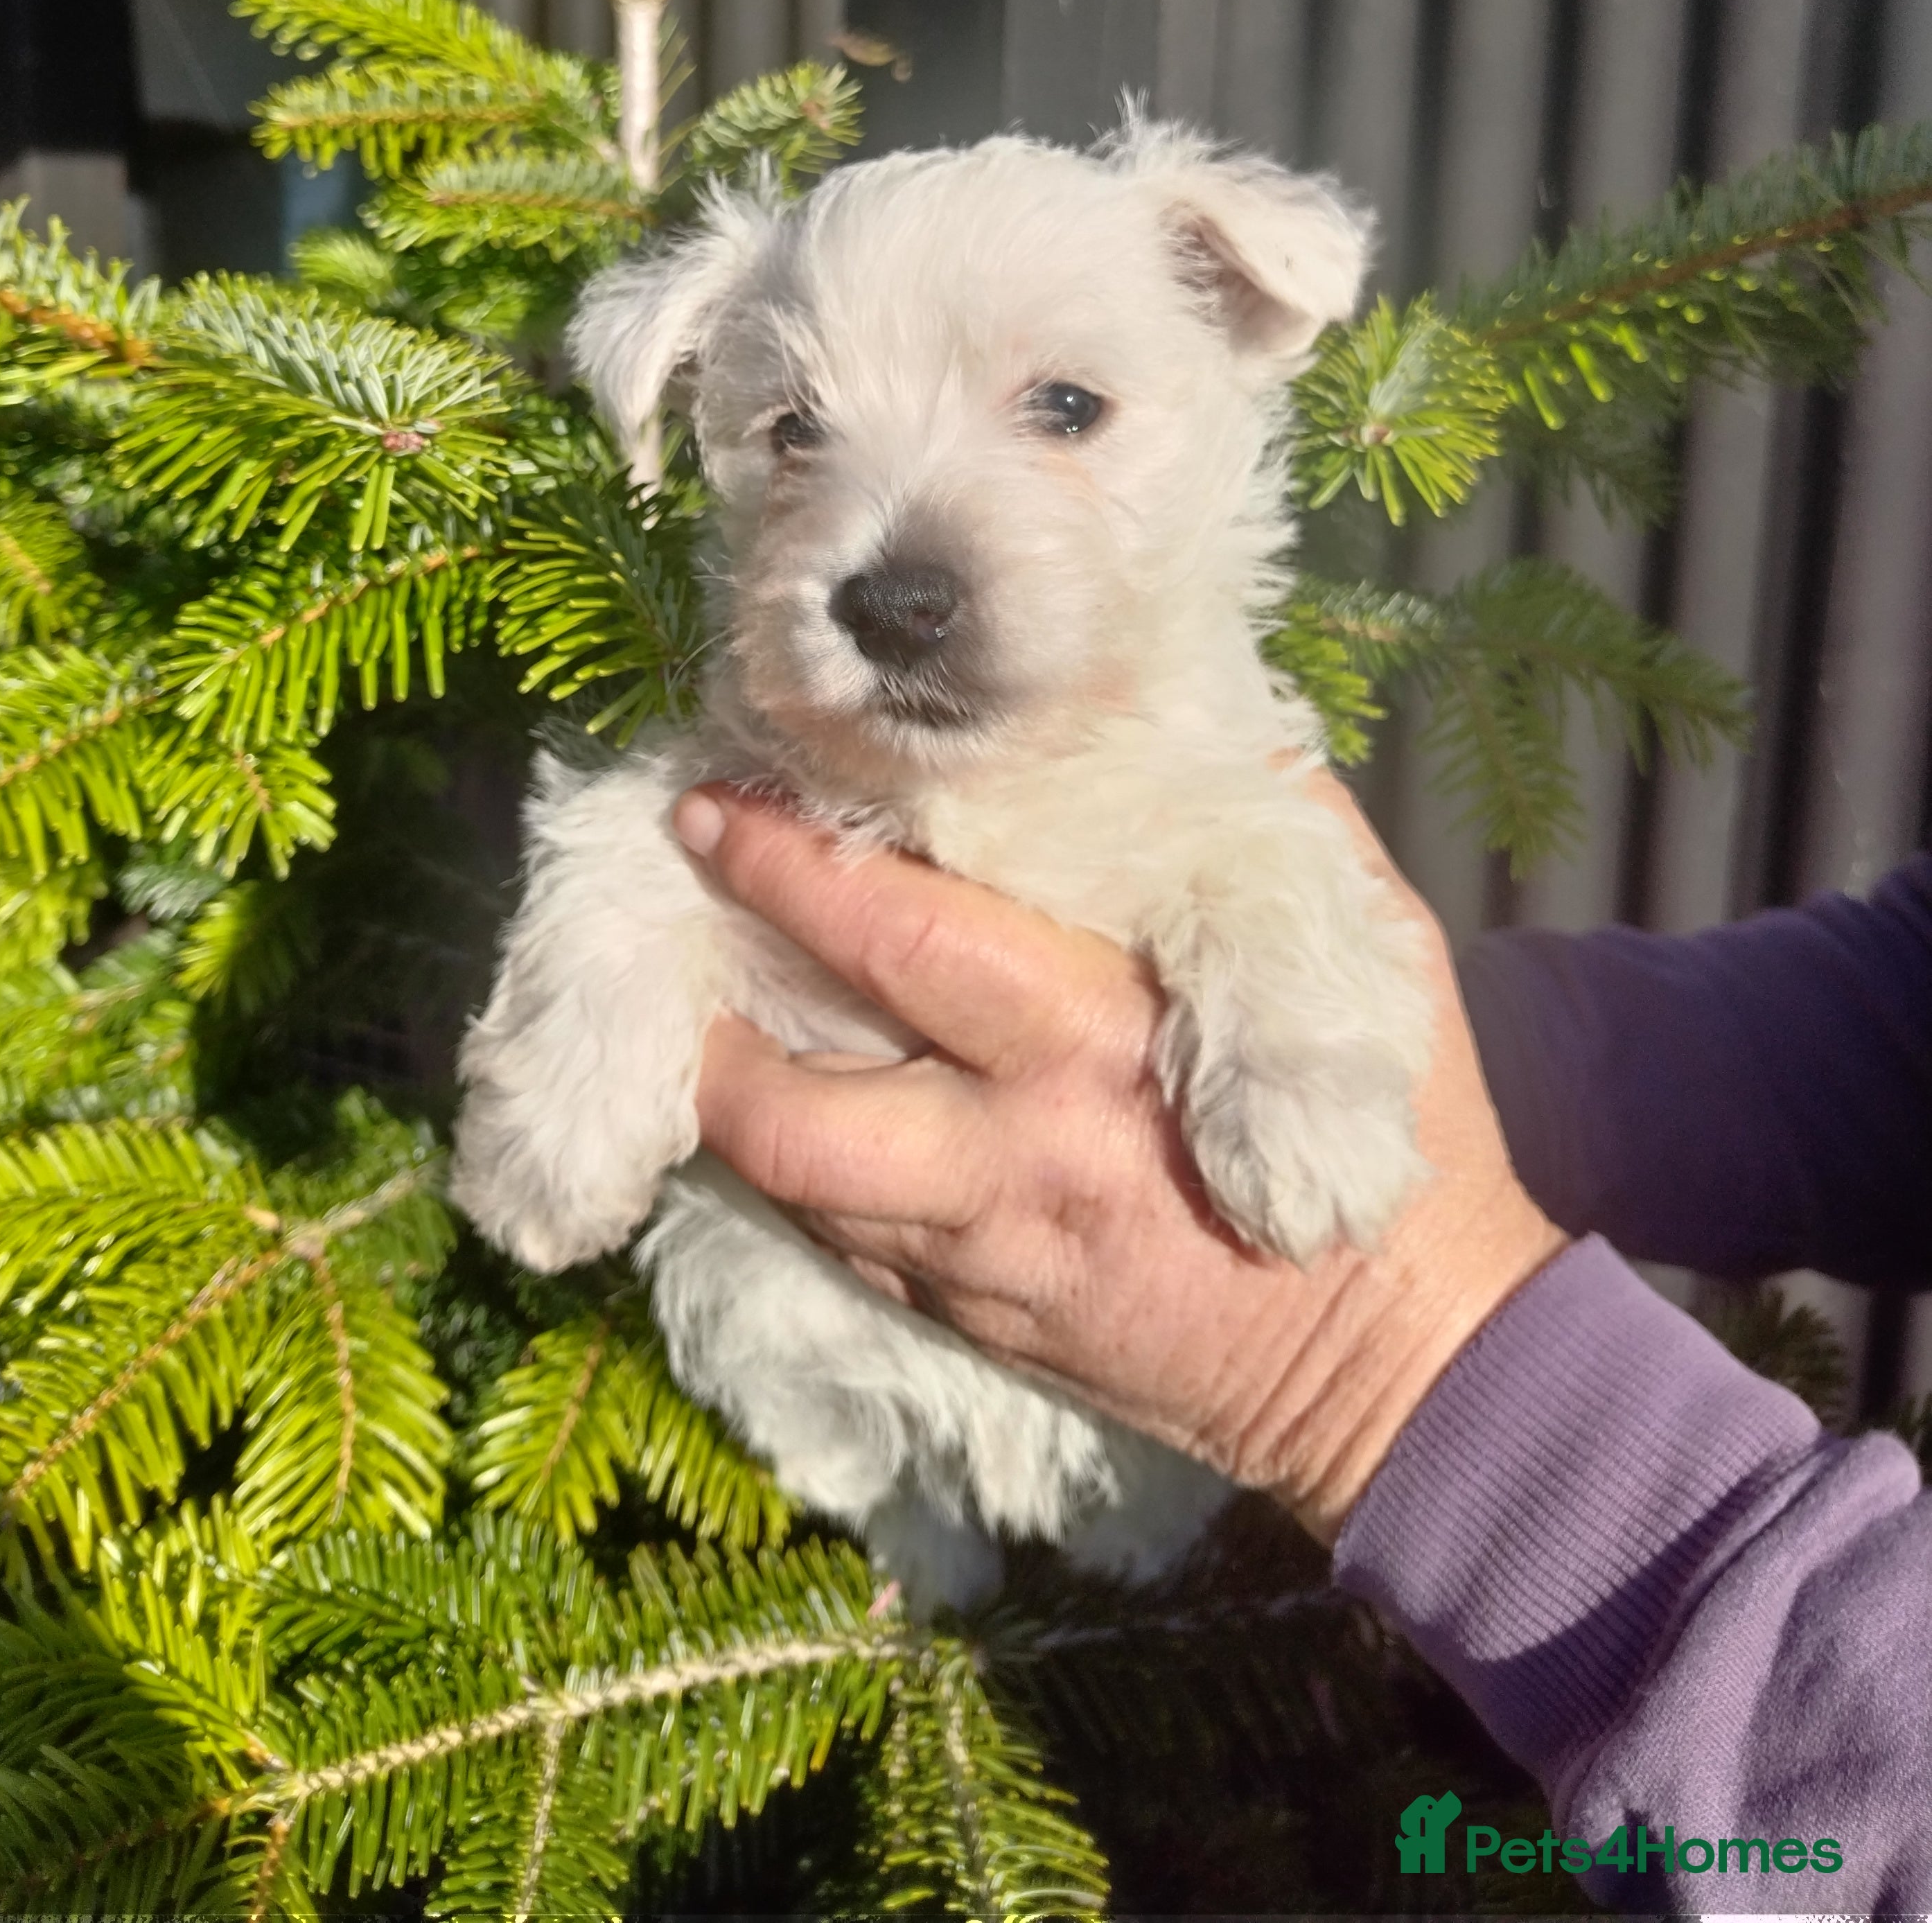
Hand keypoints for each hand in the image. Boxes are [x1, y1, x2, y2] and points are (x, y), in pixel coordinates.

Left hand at [678, 776, 1564, 1542]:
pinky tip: (779, 1106)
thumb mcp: (1369, 956)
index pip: (904, 943)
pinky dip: (795, 1171)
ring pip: (796, 1182)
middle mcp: (1016, 1156)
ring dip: (725, 1090)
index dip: (793, 873)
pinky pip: (843, 1244)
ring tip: (696, 999)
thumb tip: (1201, 715)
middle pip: (801, 1090)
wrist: (1413, 1369)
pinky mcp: (981, 1324)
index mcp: (1100, 1043)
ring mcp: (986, 1258)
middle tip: (671, 890)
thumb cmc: (1398, 1143)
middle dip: (712, 986)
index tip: (722, 805)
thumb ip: (1278, 831)